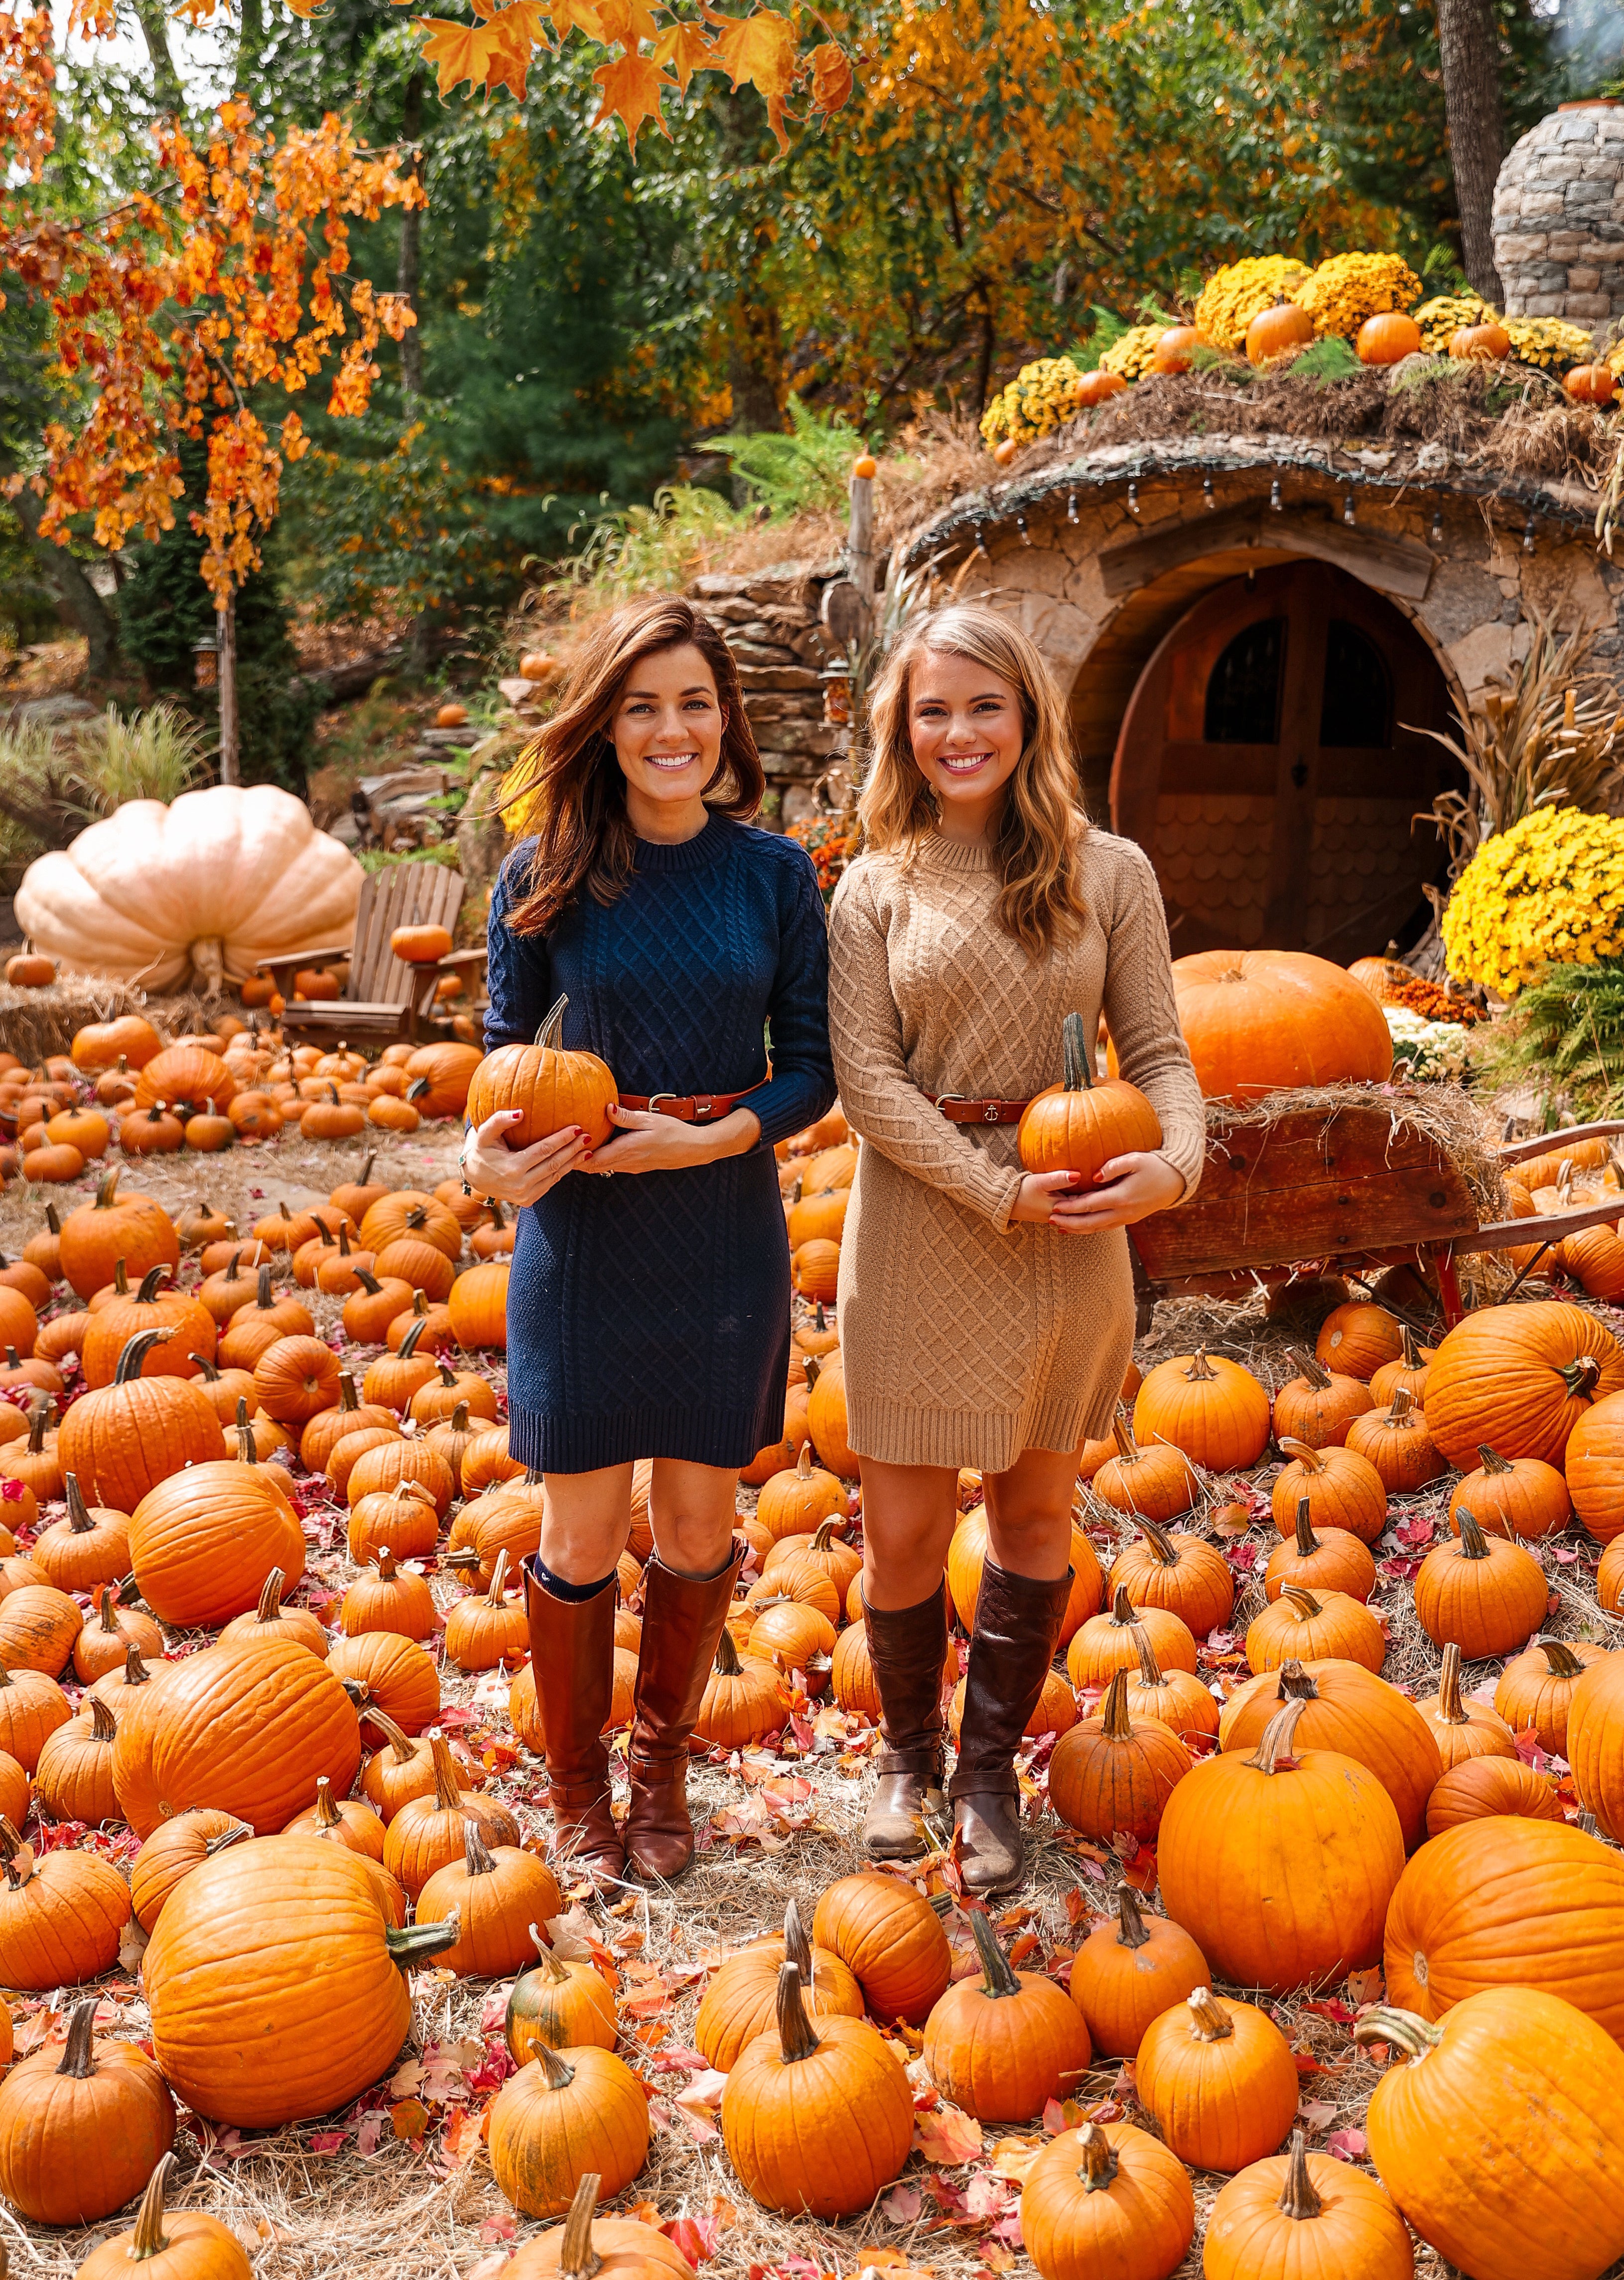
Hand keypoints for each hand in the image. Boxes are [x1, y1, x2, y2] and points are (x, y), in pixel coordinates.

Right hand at [462, 1109, 587, 1206]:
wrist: (475, 1177)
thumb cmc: (482, 1149)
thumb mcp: (485, 1133)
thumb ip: (499, 1120)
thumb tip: (520, 1113)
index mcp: (512, 1168)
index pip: (544, 1150)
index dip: (562, 1139)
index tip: (577, 1127)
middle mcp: (520, 1185)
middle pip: (554, 1164)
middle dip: (573, 1149)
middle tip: (587, 1136)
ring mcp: (526, 1196)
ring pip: (555, 1176)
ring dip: (573, 1162)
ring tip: (587, 1149)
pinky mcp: (529, 1201)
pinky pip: (550, 1184)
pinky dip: (563, 1171)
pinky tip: (573, 1161)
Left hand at [581, 1102, 760, 1175]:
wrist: (694, 1149)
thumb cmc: (674, 1132)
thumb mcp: (650, 1119)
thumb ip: (626, 1116)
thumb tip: (606, 1107)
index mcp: (627, 1150)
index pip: (593, 1161)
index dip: (575, 1158)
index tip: (563, 1148)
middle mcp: (627, 1162)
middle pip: (594, 1167)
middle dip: (577, 1161)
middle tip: (562, 1149)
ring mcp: (632, 1166)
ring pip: (603, 1168)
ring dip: (588, 1161)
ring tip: (574, 1149)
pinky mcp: (638, 1166)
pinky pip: (613, 1166)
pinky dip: (601, 1160)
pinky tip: (597, 1149)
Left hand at [1011, 1152, 1185, 1231]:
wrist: (1174, 1182)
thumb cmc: (1154, 1166)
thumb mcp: (1135, 1159)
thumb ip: (1113, 1166)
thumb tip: (1094, 1176)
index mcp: (1122, 1197)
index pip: (1090, 1205)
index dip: (1071, 1208)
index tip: (1055, 1207)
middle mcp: (1123, 1212)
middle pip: (1091, 1223)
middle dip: (1069, 1223)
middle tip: (1050, 1220)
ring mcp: (1127, 1218)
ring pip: (1097, 1228)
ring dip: (1078, 1229)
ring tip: (1060, 1228)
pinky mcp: (1129, 1219)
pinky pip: (1106, 1227)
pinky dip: (1090, 1229)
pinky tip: (1080, 1227)